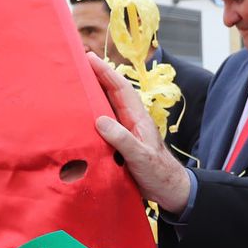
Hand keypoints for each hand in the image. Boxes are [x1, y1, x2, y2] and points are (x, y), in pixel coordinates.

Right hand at [90, 52, 192, 212]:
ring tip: (78, 80)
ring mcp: (127, 130)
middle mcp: (131, 121)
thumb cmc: (158, 173)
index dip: (106, 72)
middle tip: (80, 62)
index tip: (90, 58)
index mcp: (138, 119)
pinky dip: (94, 112)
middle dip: (98, 75)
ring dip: (95, 92)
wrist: (169, 190)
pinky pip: (105, 122)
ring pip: (109, 105)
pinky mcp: (121, 142)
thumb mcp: (140, 156)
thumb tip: (100, 120)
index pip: (121, 89)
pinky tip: (82, 113)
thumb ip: (122, 139)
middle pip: (113, 92)